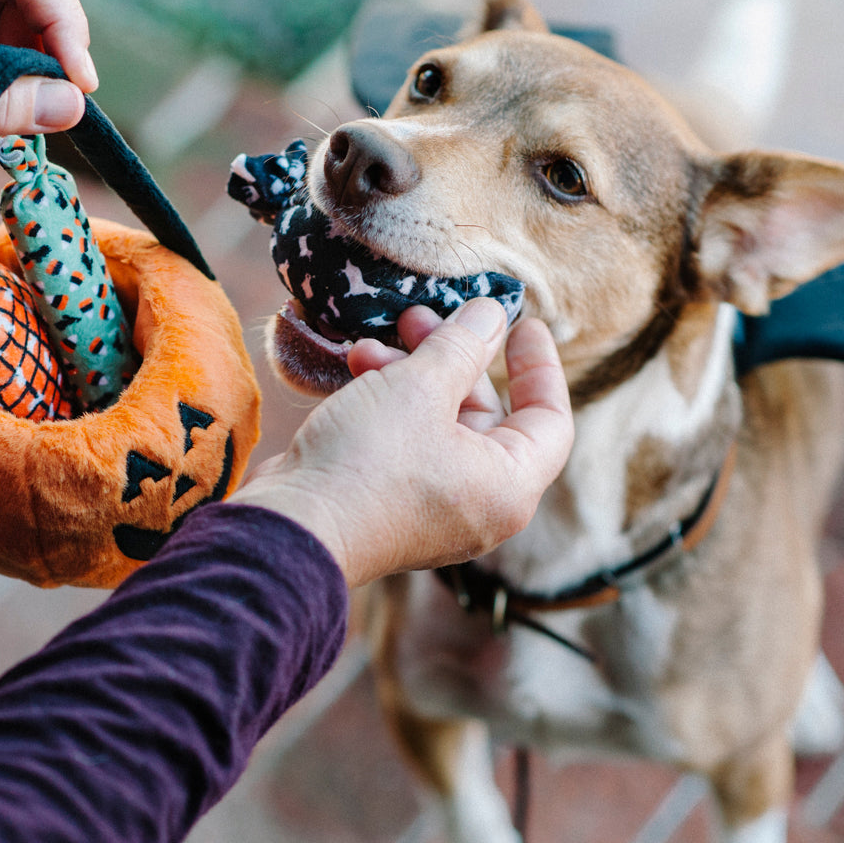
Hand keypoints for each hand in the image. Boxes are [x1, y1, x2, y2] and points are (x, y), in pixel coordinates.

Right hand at [229, 299, 572, 588]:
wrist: (294, 527)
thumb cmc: (370, 462)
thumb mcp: (421, 387)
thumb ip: (462, 346)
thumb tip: (491, 315)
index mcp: (508, 486)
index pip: (549, 420)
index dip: (540, 367)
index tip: (522, 324)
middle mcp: (480, 505)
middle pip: (486, 416)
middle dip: (452, 359)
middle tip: (420, 317)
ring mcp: (434, 510)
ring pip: (438, 426)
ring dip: (410, 376)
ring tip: (371, 345)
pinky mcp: (391, 507)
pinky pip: (407, 445)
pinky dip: (389, 406)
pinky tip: (355, 371)